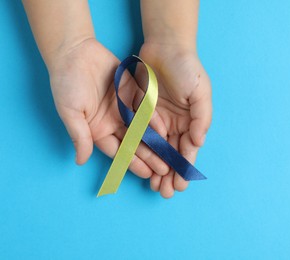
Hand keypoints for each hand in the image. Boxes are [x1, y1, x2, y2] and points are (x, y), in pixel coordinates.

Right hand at [49, 38, 169, 178]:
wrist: (74, 51)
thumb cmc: (67, 83)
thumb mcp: (70, 112)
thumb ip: (80, 135)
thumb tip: (80, 161)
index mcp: (98, 130)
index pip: (119, 151)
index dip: (132, 163)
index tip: (147, 174)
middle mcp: (114, 121)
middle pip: (134, 143)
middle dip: (149, 156)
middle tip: (164, 168)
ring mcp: (124, 107)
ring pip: (143, 128)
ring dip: (156, 141)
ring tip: (169, 153)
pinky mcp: (133, 92)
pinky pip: (146, 108)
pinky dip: (155, 118)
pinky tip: (166, 129)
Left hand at [139, 43, 211, 197]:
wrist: (166, 47)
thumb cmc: (187, 69)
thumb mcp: (201, 92)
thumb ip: (202, 118)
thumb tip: (199, 142)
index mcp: (190, 122)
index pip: (187, 150)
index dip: (184, 168)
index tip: (181, 185)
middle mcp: (175, 124)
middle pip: (171, 154)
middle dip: (170, 175)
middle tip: (165, 193)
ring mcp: (157, 120)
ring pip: (156, 150)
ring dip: (156, 168)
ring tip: (154, 187)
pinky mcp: (141, 113)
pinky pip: (141, 135)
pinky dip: (141, 151)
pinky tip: (139, 165)